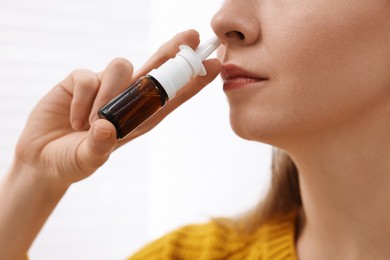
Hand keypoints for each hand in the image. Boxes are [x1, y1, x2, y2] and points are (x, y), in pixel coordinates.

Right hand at [14, 29, 220, 184]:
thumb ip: (99, 147)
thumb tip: (108, 127)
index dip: (193, 80)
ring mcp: (105, 86)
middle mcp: (127, 99)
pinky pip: (88, 77)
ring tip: (93, 123)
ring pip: (122, 67)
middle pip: (156, 68)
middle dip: (173, 51)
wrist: (42, 158)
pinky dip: (82, 100)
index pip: (172, 96)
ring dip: (109, 95)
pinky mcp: (81, 80)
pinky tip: (74, 119)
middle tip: (192, 34)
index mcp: (141, 118)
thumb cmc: (73, 160)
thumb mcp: (88, 160)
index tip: (214, 64)